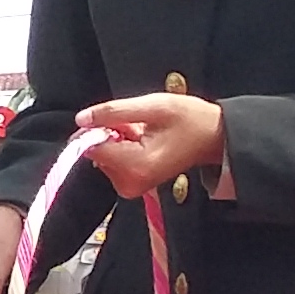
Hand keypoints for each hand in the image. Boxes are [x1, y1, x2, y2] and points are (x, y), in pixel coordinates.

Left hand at [76, 93, 226, 197]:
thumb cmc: (190, 119)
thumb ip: (114, 112)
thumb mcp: (154, 106)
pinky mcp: (130, 186)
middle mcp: (129, 182)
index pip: (92, 147)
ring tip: (145, 133)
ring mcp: (129, 187)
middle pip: (97, 152)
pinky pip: (112, 163)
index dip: (99, 128)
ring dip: (117, 140)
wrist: (214, 138)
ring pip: (103, 156)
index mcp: (135, 166)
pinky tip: (143, 142)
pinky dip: (122, 149)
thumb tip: (81, 119)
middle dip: (111, 134)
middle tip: (139, 125)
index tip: (121, 119)